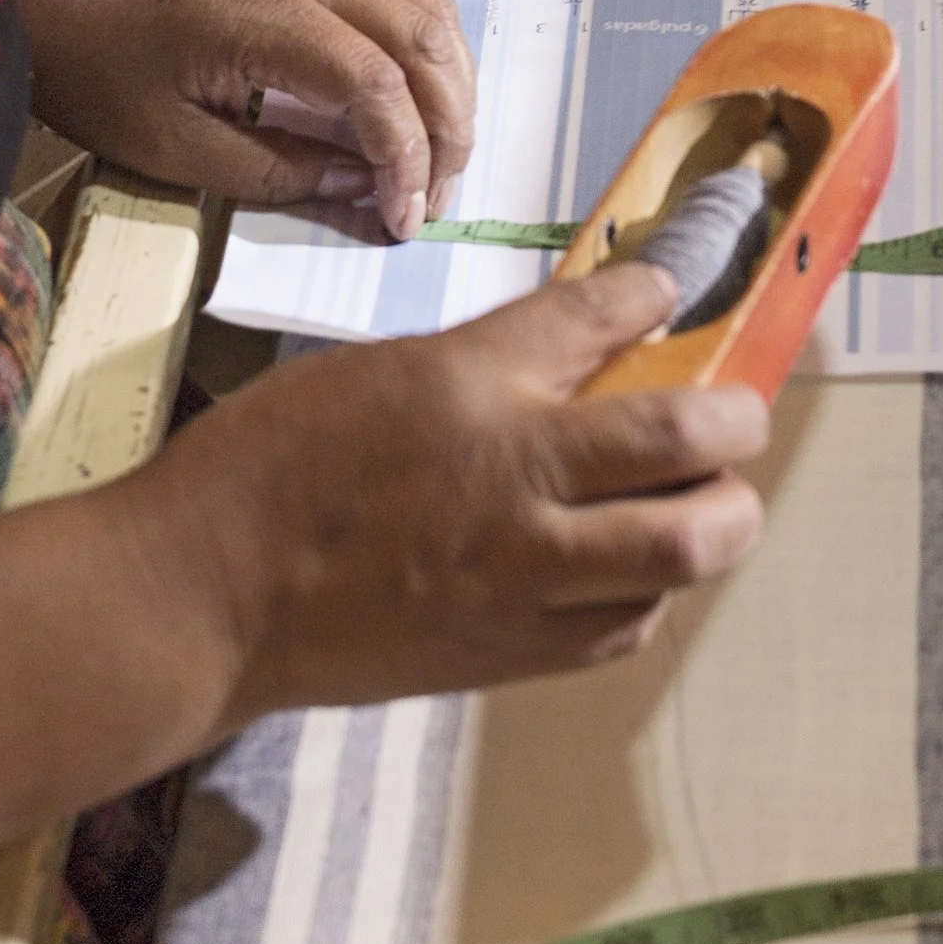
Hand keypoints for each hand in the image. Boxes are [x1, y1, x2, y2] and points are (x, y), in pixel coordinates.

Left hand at [20, 0, 476, 238]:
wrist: (65, 4)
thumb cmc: (103, 79)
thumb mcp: (176, 150)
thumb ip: (278, 171)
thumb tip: (365, 187)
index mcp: (261, 19)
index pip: (374, 81)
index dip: (405, 157)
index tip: (402, 221)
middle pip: (421, 37)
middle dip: (447, 126)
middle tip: (436, 199)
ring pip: (426, 11)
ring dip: (450, 88)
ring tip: (439, 162)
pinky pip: (403, 3)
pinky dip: (429, 60)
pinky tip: (420, 112)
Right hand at [140, 260, 768, 717]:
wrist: (208, 595)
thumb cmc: (275, 465)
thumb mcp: (383, 371)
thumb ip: (491, 362)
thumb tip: (580, 345)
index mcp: (471, 392)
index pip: (598, 319)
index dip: (653, 294)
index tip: (670, 289)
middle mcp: (515, 486)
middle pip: (684, 446)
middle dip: (735, 422)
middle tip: (732, 415)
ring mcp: (521, 580)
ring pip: (682, 552)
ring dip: (715, 519)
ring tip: (704, 499)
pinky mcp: (510, 653)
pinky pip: (623, 625)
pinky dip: (650, 590)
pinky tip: (630, 568)